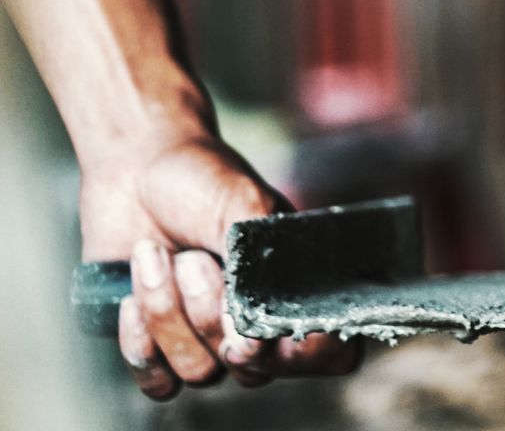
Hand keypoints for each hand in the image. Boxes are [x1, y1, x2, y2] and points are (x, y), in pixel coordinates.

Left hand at [79, 131, 359, 400]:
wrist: (138, 171)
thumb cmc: (204, 181)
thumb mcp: (245, 205)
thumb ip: (259, 258)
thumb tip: (250, 311)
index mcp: (295, 290)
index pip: (325, 355)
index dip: (305, 355)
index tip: (261, 326)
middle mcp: (256, 326)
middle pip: (249, 368)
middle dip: (212, 314)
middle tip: (195, 260)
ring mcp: (206, 341)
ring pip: (198, 371)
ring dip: (168, 310)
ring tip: (158, 255)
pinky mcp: (157, 348)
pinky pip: (158, 382)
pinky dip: (140, 343)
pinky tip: (131, 297)